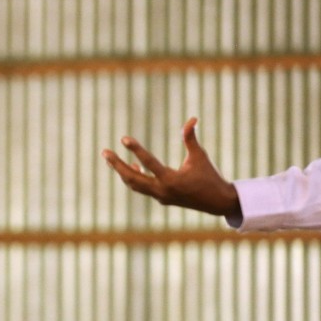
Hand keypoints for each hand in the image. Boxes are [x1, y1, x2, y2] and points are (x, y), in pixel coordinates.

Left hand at [101, 117, 241, 218]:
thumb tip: (191, 118)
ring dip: (122, 172)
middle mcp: (162, 190)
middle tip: (104, 152)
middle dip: (117, 165)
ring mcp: (160, 196)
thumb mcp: (200, 156)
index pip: (149, 163)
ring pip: (134, 185)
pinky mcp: (161, 199)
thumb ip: (191, 138)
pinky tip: (132, 167)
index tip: (123, 138)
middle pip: (132, 179)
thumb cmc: (209, 176)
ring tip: (111, 159)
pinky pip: (142, 188)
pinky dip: (134, 178)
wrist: (216, 202)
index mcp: (172, 180)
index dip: (136, 150)